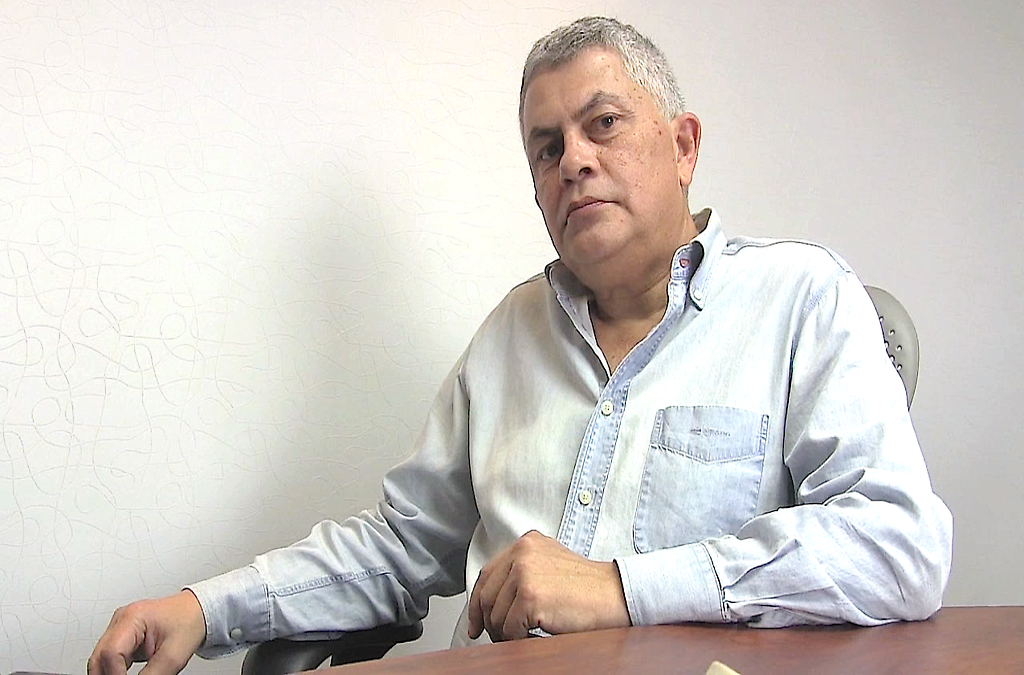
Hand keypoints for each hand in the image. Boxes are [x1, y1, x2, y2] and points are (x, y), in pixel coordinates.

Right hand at [88, 590, 206, 674]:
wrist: (196, 611)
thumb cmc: (189, 622)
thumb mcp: (174, 655)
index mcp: (132, 618)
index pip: (111, 653)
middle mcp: (120, 621)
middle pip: (98, 658)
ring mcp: (119, 628)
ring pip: (100, 660)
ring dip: (111, 674)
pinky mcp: (122, 638)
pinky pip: (109, 659)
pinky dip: (115, 672)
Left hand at [467, 530, 630, 641]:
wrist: (615, 594)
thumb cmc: (587, 587)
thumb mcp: (550, 563)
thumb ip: (521, 571)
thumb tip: (491, 600)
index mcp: (525, 543)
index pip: (487, 575)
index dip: (477, 603)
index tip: (476, 622)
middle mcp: (522, 553)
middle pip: (486, 596)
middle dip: (489, 622)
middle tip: (498, 638)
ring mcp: (525, 573)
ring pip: (496, 615)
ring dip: (505, 634)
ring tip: (524, 637)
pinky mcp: (531, 596)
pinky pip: (510, 629)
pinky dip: (518, 640)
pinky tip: (534, 637)